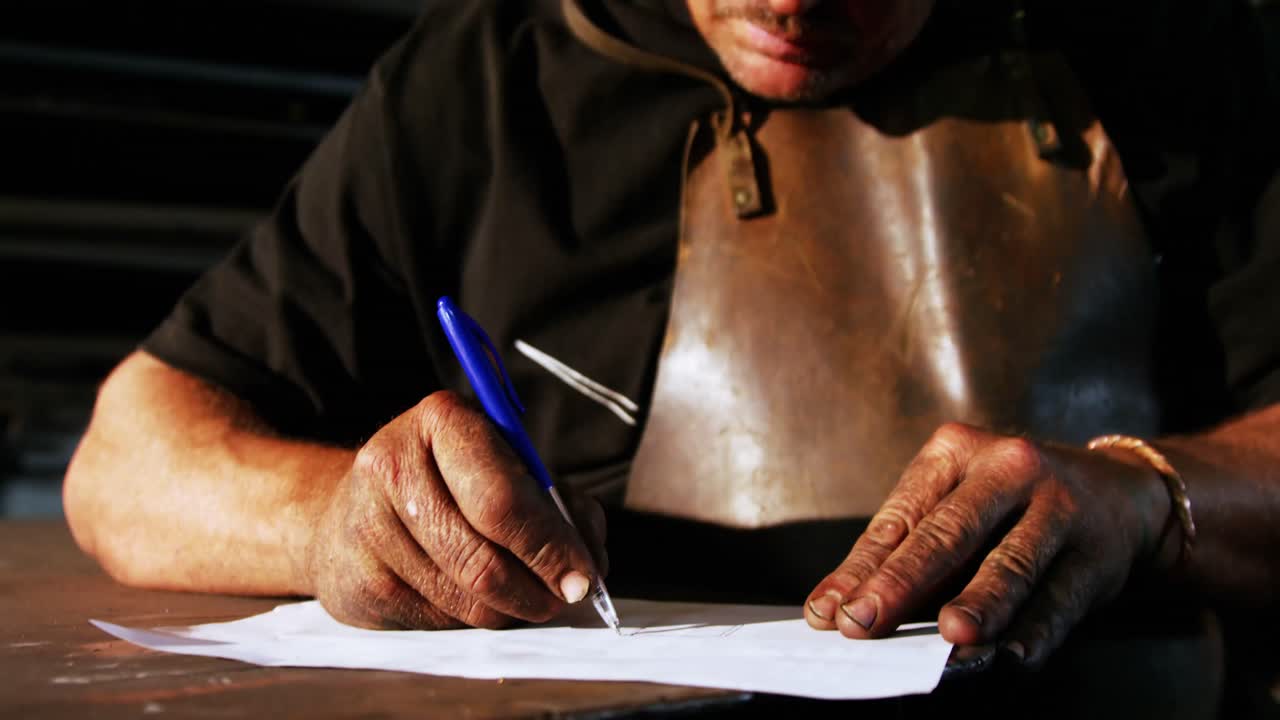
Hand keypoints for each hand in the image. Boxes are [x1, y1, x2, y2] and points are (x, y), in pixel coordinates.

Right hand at [304, 391, 606, 629]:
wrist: (353, 507)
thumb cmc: (450, 483)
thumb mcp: (508, 466)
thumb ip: (559, 505)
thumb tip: (589, 563)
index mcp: (440, 420)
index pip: (503, 498)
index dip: (551, 545)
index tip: (585, 574)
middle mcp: (393, 466)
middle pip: (483, 556)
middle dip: (538, 586)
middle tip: (565, 596)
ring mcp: (367, 527)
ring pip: (466, 597)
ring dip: (511, 609)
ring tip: (526, 598)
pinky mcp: (357, 581)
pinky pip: (437, 621)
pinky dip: (471, 619)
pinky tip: (475, 600)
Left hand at [804, 423, 1171, 667]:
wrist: (1116, 493)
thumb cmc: (1009, 504)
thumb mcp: (956, 502)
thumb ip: (903, 550)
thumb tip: (838, 606)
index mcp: (956, 450)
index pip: (902, 516)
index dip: (862, 567)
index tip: (828, 610)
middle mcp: (1009, 469)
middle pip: (949, 532)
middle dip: (902, 581)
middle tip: (864, 621)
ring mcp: (1059, 507)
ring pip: (1012, 562)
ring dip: (980, 602)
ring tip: (951, 634)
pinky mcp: (1097, 553)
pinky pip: (1062, 596)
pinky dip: (1037, 630)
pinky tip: (1015, 654)